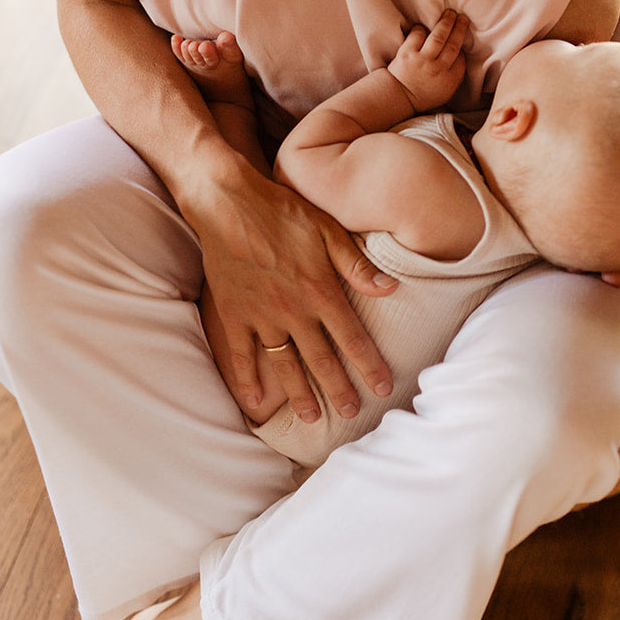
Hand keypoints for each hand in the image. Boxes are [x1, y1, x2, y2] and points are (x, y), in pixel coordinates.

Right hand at [188, 160, 396, 420]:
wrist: (227, 202)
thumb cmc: (282, 211)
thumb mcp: (328, 230)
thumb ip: (357, 265)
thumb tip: (391, 289)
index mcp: (320, 291)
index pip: (352, 338)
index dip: (369, 365)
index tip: (383, 388)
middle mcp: (293, 311)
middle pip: (321, 360)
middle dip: (339, 390)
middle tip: (352, 413)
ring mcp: (261, 316)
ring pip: (285, 365)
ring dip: (300, 394)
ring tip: (313, 418)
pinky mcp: (233, 315)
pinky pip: (242, 356)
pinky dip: (248, 380)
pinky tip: (255, 403)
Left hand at [388, 9, 469, 111]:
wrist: (399, 97)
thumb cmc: (422, 95)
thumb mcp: (444, 93)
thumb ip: (454, 77)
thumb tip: (460, 58)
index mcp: (449, 80)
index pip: (460, 60)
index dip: (462, 48)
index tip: (461, 38)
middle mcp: (437, 69)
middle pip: (452, 45)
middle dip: (459, 29)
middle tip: (463, 17)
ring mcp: (422, 61)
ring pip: (438, 37)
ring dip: (446, 23)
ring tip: (450, 13)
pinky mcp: (407, 54)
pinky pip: (417, 35)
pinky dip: (421, 29)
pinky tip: (423, 26)